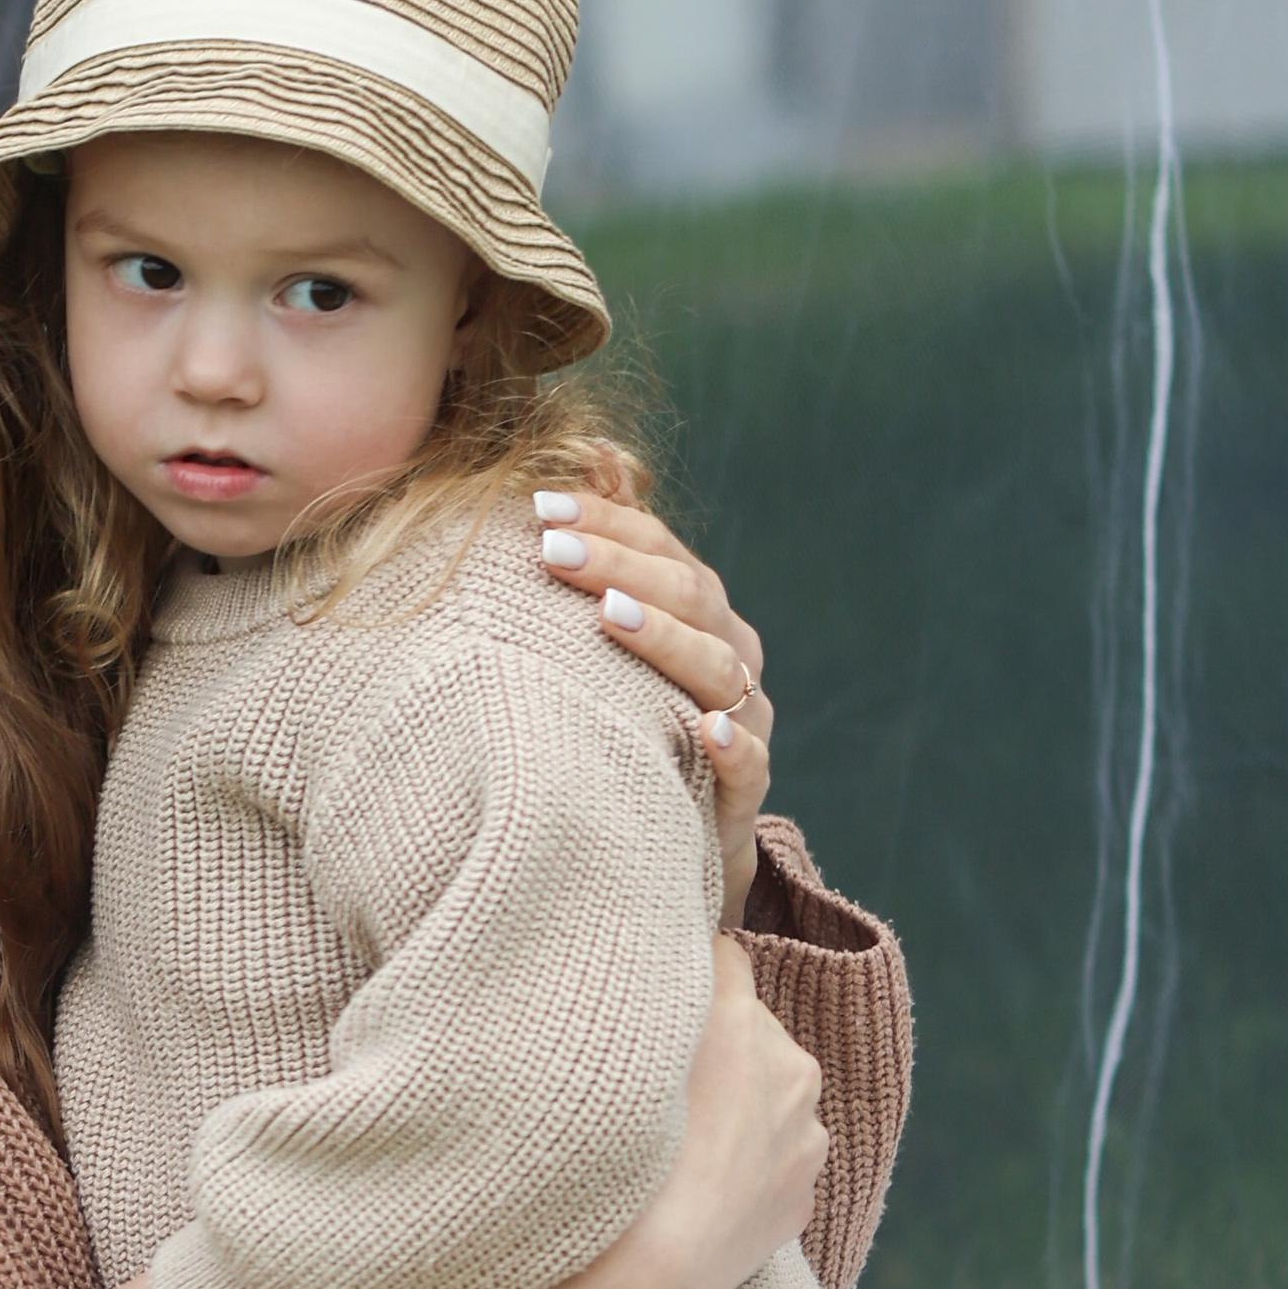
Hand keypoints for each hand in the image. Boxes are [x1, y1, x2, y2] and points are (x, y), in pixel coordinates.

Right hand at [512, 943, 826, 1288]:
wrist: (652, 1272)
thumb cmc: (622, 1155)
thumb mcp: (624, 1053)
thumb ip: (656, 997)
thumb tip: (675, 964)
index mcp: (747, 1022)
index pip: (726, 959)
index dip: (691, 973)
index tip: (664, 993)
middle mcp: (793, 1070)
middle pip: (754, 1031)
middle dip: (721, 1047)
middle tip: (664, 1087)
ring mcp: (806, 1139)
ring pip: (770, 1099)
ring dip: (739, 1108)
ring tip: (681, 1147)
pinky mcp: (802, 1196)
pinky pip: (773, 1161)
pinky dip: (744, 1167)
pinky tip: (701, 1190)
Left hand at [531, 481, 770, 927]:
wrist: (665, 839)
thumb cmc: (628, 722)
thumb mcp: (613, 641)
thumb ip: (610, 550)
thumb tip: (594, 449)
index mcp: (699, 613)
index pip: (662, 550)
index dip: (608, 522)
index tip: (538, 508)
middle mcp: (729, 657)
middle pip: (690, 597)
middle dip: (622, 566)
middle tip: (552, 551)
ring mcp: (744, 724)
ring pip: (719, 670)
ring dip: (665, 640)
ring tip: (609, 616)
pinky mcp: (742, 797)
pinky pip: (749, 767)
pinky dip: (732, 747)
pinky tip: (704, 731)